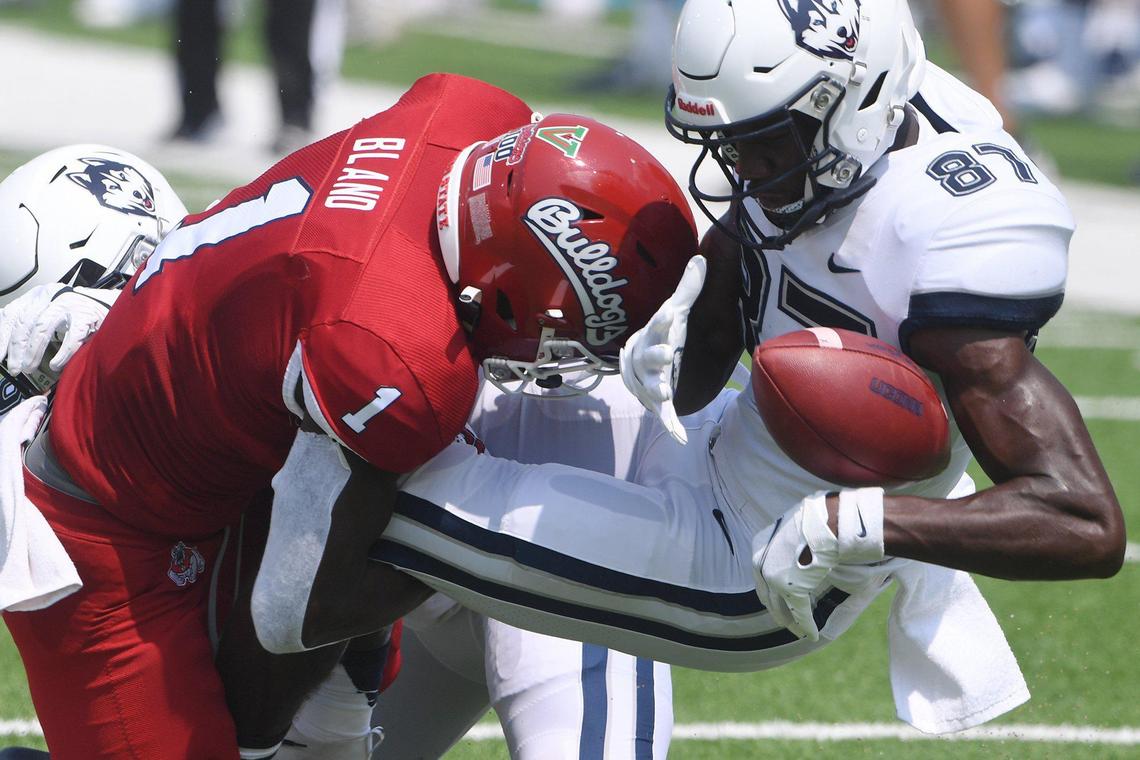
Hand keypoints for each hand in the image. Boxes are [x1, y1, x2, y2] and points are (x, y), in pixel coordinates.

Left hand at [0, 284, 118, 373]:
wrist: (111, 304)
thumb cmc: (79, 314)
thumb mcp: (51, 313)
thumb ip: (33, 326)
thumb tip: (12, 347)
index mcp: (38, 296)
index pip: (12, 315)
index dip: (3, 337)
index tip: (0, 356)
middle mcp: (50, 297)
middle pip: (24, 323)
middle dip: (16, 349)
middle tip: (15, 367)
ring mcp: (68, 304)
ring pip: (42, 328)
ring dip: (33, 351)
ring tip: (29, 368)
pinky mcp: (85, 315)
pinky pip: (70, 337)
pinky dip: (62, 353)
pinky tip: (56, 364)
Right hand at [619, 255, 705, 443]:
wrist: (634, 362)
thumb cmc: (661, 335)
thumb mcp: (674, 311)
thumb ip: (688, 288)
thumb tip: (701, 258)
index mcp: (657, 333)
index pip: (659, 323)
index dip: (663, 319)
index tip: (669, 313)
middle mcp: (650, 356)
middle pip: (652, 356)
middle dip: (656, 357)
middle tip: (666, 355)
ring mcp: (651, 379)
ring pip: (652, 385)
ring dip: (658, 390)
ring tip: (666, 394)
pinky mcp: (657, 399)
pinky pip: (663, 414)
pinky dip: (670, 425)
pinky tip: (679, 437)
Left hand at [752, 488, 884, 639]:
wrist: (827, 520)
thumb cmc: (818, 519)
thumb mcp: (796, 527)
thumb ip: (791, 541)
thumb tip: (799, 544)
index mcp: (760, 544)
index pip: (761, 574)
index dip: (770, 589)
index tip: (778, 599)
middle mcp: (761, 561)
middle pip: (767, 593)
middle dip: (777, 608)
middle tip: (786, 620)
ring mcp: (773, 576)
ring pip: (779, 605)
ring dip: (790, 620)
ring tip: (798, 630)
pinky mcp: (790, 589)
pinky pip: (799, 611)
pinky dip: (806, 624)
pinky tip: (811, 634)